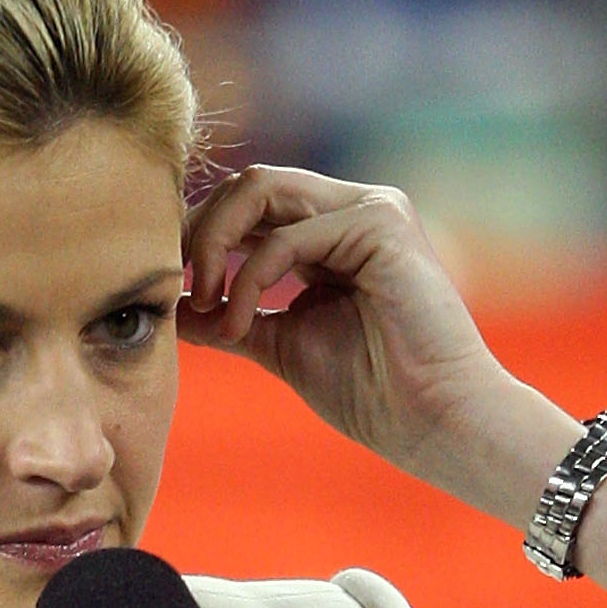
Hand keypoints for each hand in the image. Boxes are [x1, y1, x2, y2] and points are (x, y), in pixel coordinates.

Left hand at [180, 165, 575, 524]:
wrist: (435, 422)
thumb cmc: (374, 394)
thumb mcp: (282, 345)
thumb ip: (234, 319)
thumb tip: (175, 312)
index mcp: (333, 233)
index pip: (250, 206)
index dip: (200, 238)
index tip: (172, 292)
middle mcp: (352, 208)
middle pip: (247, 185)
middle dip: (198, 233)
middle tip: (177, 293)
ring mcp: (369, 208)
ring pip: (259, 188)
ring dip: (214, 244)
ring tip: (203, 303)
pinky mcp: (380, 223)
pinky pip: (287, 236)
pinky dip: (250, 278)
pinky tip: (238, 322)